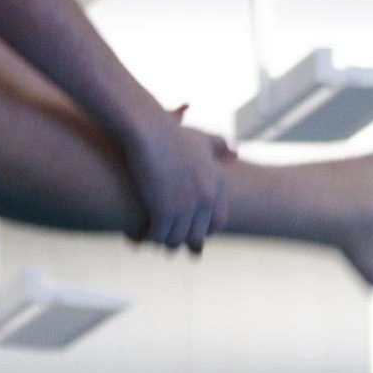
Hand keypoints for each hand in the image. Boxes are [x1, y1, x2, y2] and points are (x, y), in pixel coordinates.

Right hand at [123, 108, 231, 253]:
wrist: (149, 131)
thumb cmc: (171, 133)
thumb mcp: (202, 138)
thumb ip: (220, 145)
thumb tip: (235, 152)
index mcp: (218, 185)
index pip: (217, 222)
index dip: (202, 230)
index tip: (189, 231)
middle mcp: (206, 199)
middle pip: (197, 236)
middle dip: (183, 241)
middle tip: (168, 241)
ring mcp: (186, 208)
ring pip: (176, 240)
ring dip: (163, 241)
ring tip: (150, 238)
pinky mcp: (163, 212)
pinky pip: (158, 236)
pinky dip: (146, 238)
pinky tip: (137, 235)